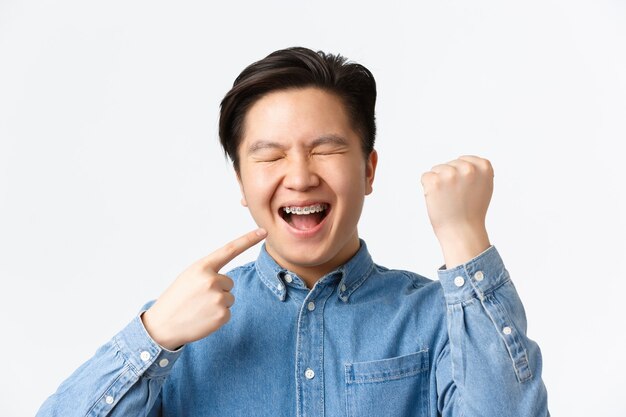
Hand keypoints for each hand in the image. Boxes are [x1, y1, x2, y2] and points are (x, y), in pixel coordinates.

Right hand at [141, 228, 266, 349]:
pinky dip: (217, 316)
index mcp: (202, 267)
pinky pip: (228, 312)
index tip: (263, 231)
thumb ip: (209, 272)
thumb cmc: (176, 299)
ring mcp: (218, 297)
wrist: (162, 325)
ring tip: (198, 308)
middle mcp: (212, 280)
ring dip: (217, 304)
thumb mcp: (189, 277)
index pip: (230, 249)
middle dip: (217, 290)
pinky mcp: (222, 314)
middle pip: (229, 282)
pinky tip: (203, 318)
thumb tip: (226, 279)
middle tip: (198, 299)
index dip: (248, 239)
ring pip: (229, 297)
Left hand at [420, 156, 492, 267]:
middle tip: (456, 198)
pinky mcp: (434, 181)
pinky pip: (425, 177)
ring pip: (437, 170)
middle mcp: (468, 168)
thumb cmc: (471, 212)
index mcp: (484, 166)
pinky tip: (438, 200)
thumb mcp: (484, 186)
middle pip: (449, 164)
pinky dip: (427, 188)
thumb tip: (464, 161)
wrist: (462, 232)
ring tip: (448, 199)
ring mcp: (450, 174)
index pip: (463, 160)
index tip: (466, 190)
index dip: (461, 176)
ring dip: (438, 183)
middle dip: (449, 179)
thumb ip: (477, 171)